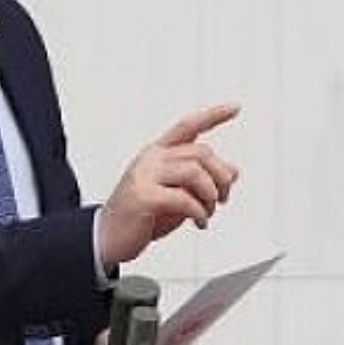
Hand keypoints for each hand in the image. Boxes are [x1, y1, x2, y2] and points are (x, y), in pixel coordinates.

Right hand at [99, 104, 240, 268]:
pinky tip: (199, 222)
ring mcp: (145, 175)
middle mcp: (151, 158)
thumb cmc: (142, 215)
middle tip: (223, 199)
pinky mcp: (144, 196)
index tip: (235, 107)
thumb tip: (234, 171)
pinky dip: (199, 212)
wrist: (108, 237)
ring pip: (195, 172)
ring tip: (208, 212)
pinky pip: (184, 198)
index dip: (213, 116)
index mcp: (157, 153)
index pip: (188, 126)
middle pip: (201, 153)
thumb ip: (200, 181)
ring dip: (211, 195)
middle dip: (222, 177)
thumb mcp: (177, 194)